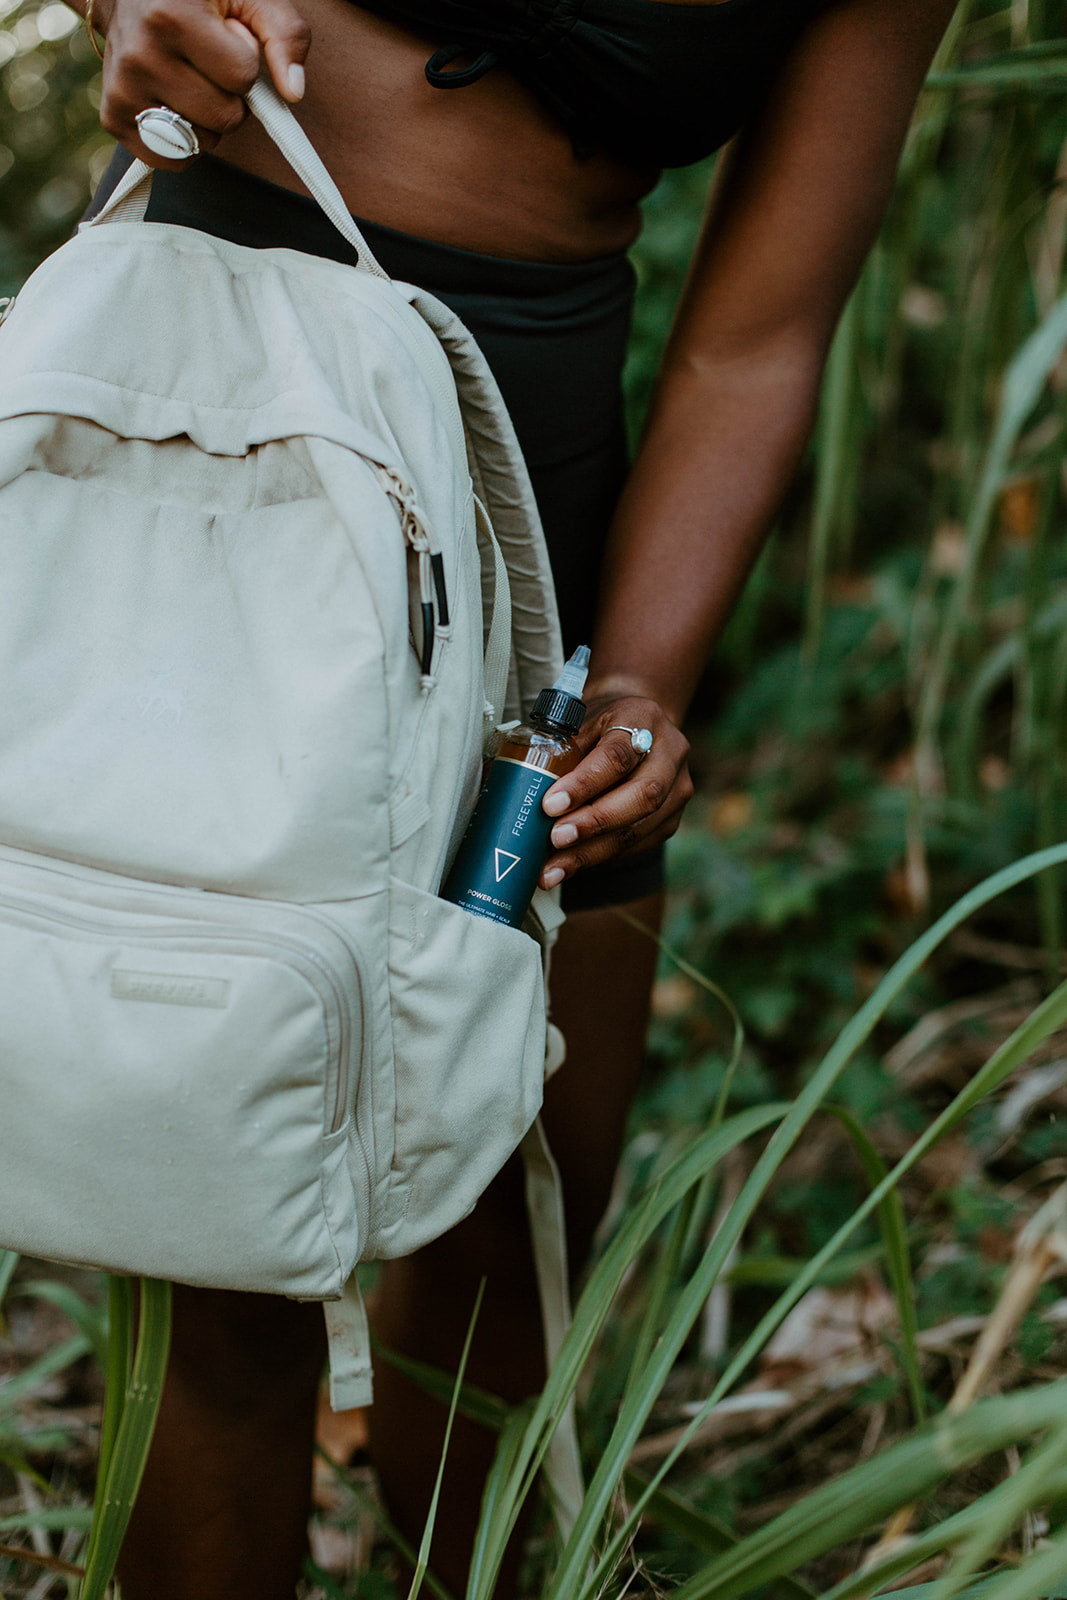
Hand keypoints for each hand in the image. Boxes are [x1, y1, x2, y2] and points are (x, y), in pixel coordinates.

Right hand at [92, 0, 310, 167]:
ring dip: (209, 120)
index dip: (246, 61)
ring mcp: (123, 91)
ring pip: (202, 142)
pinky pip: (173, 160)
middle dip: (229, 95)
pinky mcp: (114, 119)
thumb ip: (285, 35)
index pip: (243, 77)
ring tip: (189, 77)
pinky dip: (186, 142)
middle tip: (206, 61)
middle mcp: (140, 56)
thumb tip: (294, 92)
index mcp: (171, 18)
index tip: (225, 37)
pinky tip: (175, 103)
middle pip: (225, 117)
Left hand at [538, 694, 692, 888]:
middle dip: (595, 822)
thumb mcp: (577, 722)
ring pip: (640, 828)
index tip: (551, 804)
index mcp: (642, 718)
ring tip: (554, 867)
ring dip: (593, 851)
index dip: (584, 783)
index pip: (617, 755)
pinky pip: (638, 845)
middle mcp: (670, 752)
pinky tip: (570, 865)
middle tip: (555, 839)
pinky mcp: (671, 818)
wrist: (635, 724)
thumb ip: (559, 751)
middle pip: (642, 796)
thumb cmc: (599, 723)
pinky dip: (600, 857)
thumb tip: (520, 792)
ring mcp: (677, 788)